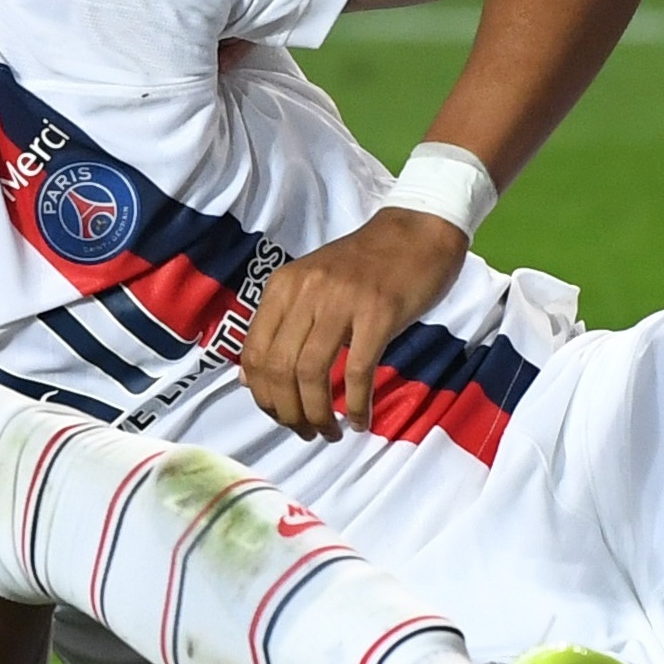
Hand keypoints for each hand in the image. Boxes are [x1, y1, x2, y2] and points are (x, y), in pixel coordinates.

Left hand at [237, 209, 467, 439]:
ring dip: (318, 415)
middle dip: (288, 412)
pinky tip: (360, 420)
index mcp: (283, 286)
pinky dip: (357, 404)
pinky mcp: (379, 312)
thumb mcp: (311, 286)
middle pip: (280, 368)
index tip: (280, 416)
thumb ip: (280, 326)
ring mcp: (342, 300)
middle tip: (306, 432)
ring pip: (312, 373)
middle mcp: (306, 291)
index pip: (254, 353)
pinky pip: (358, 370)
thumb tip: (247, 378)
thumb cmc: (364, 264)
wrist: (417, 230)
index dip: (263, 395)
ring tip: (330, 432)